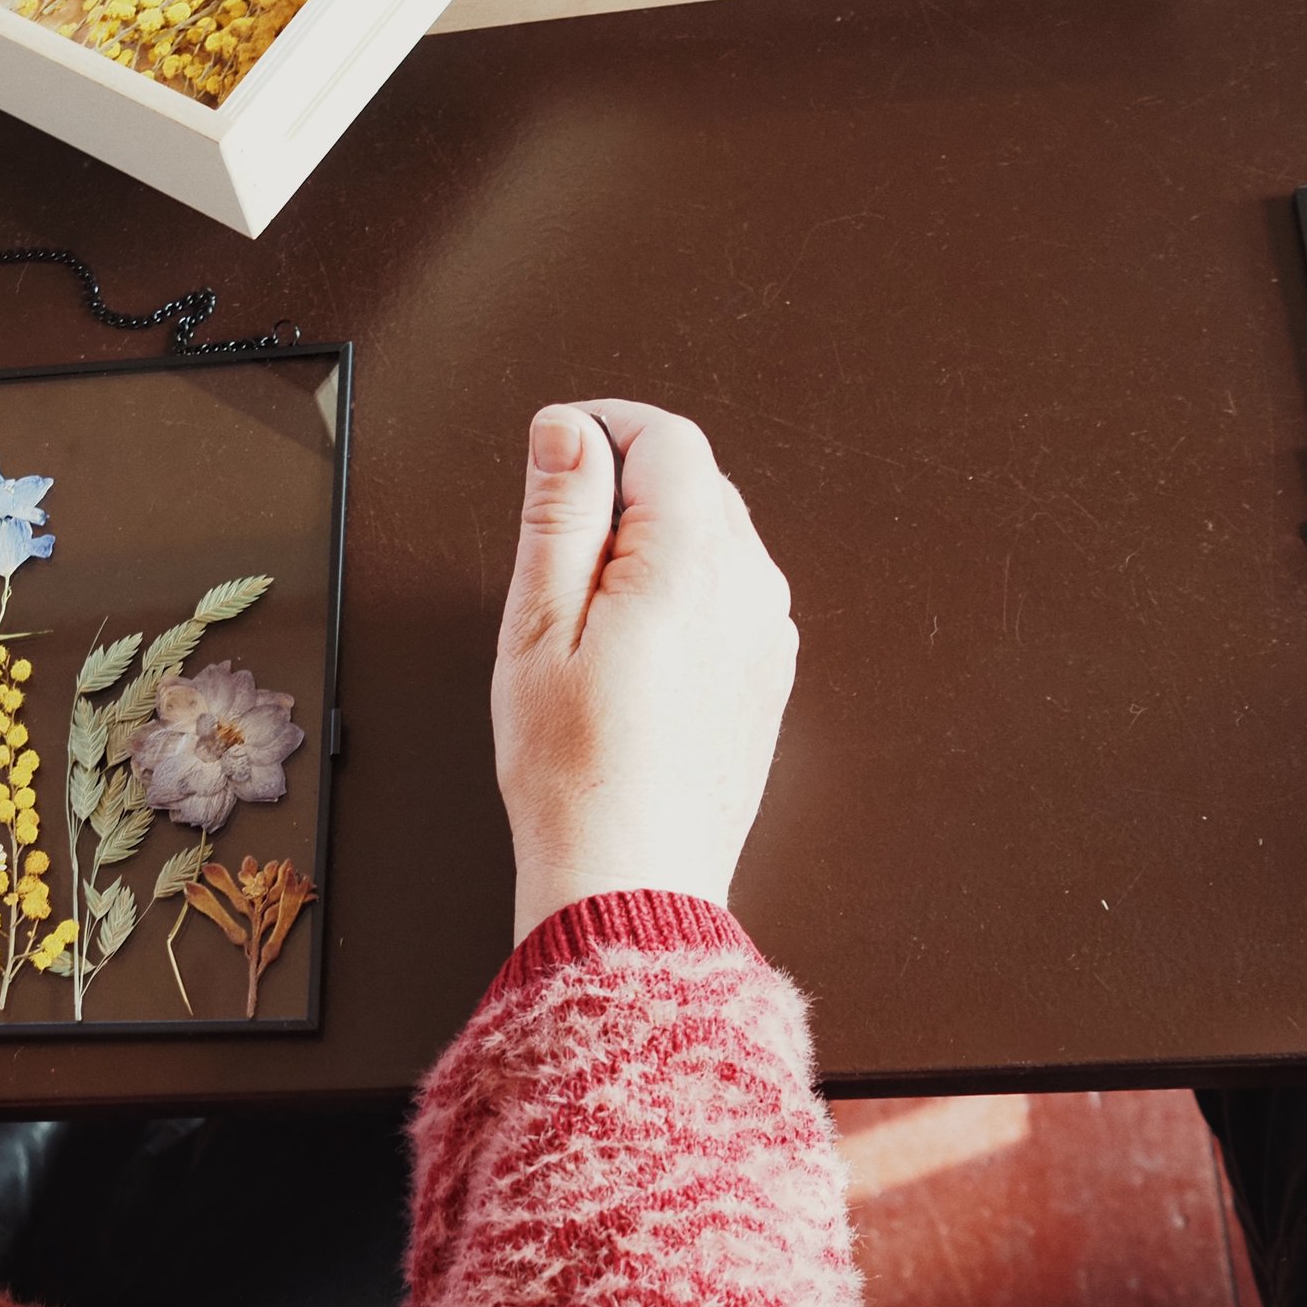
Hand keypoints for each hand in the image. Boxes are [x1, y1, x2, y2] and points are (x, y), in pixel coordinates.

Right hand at [492, 401, 797, 942]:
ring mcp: (770, 632)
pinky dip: (679, 592)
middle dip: (623, 487)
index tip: (555, 453)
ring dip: (651, 542)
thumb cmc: (574, 771)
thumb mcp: (537, 624)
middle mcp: (751, 587)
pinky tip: (628, 654)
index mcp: (692, 561)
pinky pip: (728, 592)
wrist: (630, 878)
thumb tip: (568, 430)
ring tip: (586, 619)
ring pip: (713, 535)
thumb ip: (560, 512)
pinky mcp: (770, 672)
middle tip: (555, 551)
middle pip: (694, 480)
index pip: (667, 437)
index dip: (603, 428)